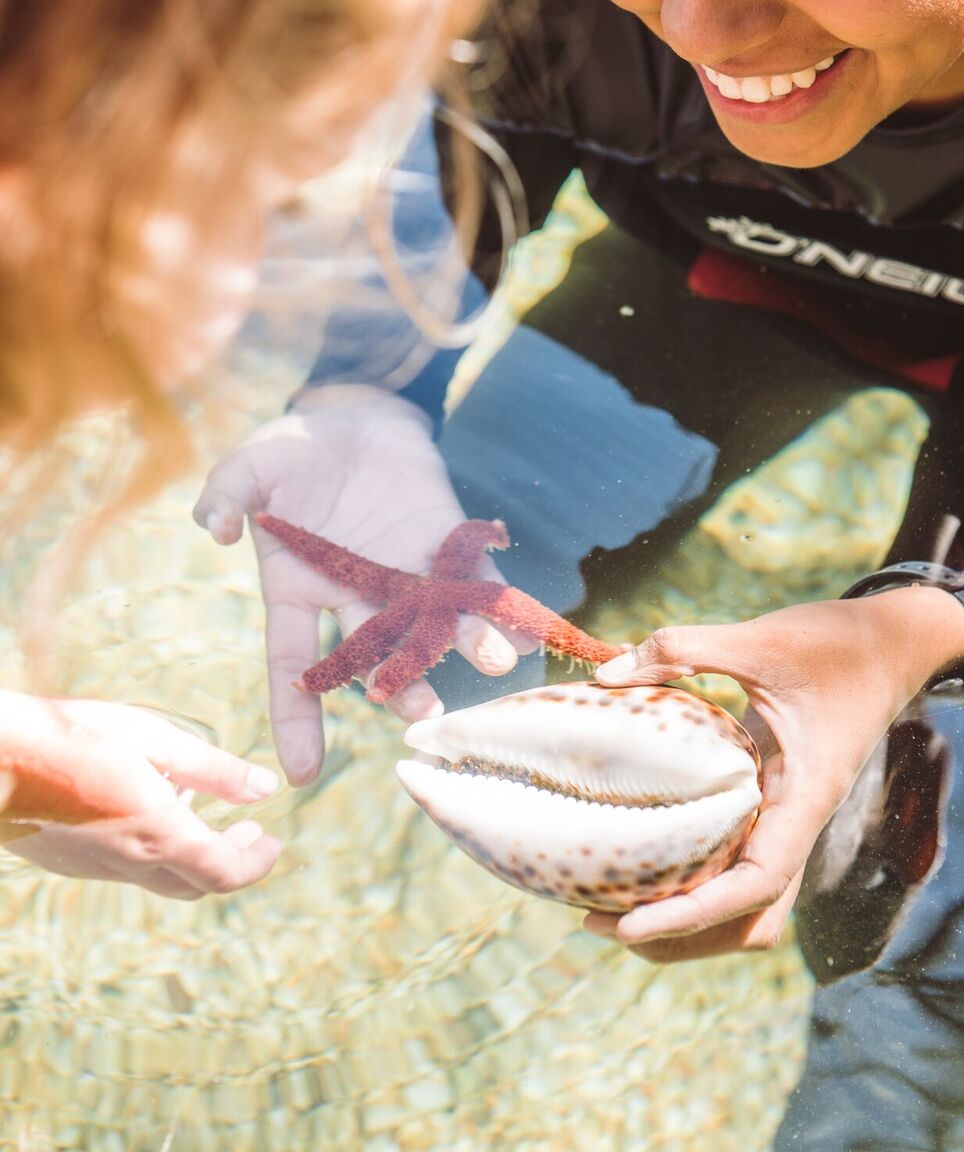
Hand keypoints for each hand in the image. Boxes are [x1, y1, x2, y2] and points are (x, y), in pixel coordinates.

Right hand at [0, 691, 280, 898]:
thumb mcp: (152, 738)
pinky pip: (124, 868)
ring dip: (191, 852)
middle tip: (249, 830)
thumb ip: (213, 769)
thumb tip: (265, 788)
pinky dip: (153, 848)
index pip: (225, 872)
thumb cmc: (70, 736)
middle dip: (231, 861)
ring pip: (159, 877)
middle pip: (196, 883)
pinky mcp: (69, 863)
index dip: (258, 863)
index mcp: (158, 835)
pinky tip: (145, 802)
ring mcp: (94, 868)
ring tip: (195, 803)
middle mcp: (128, 863)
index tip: (274, 843)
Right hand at [194, 384, 535, 784]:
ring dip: (464, 645)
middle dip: (403, 686)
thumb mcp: (248, 467)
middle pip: (377, 656)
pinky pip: (474, 581)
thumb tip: (212, 527)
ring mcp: (403, 576)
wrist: (349, 416)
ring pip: (432, 626)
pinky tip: (525, 626)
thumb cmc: (290, 449)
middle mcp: (355, 598)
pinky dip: (499, 603)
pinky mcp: (443, 546)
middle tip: (426, 711)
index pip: (293, 666)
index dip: (296, 717)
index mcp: (297, 591)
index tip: (301, 773)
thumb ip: (226, 494)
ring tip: (495, 661)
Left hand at [582, 586, 963, 961]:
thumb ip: (685, 649)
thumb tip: (607, 674)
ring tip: (612, 900)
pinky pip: (738, 858)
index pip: (756, 886)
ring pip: (747, 901)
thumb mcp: (761, 637)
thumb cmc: (838, 643)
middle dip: (680, 937)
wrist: (894, 644)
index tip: (629, 926)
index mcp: (805, 797)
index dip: (692, 915)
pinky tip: (644, 846)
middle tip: (598, 918)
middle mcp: (799, 822)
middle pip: (749, 919)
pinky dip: (695, 872)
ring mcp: (789, 817)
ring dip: (688, 917)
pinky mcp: (777, 801)